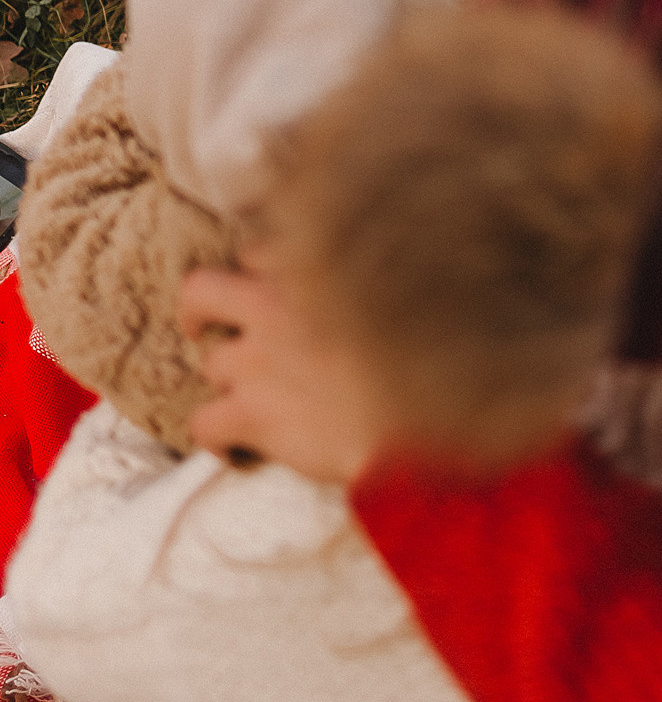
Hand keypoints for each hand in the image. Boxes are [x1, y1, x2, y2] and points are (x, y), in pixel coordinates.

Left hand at [180, 253, 398, 485]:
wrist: (416, 425)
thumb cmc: (422, 365)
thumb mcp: (403, 297)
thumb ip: (365, 281)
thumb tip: (367, 284)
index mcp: (311, 270)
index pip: (258, 253)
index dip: (260, 274)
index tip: (272, 289)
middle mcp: (274, 306)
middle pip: (201, 290)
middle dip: (199, 310)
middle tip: (206, 325)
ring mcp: (257, 360)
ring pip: (212, 363)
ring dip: (230, 380)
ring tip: (255, 399)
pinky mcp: (251, 413)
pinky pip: (203, 424)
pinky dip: (214, 437)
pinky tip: (233, 448)